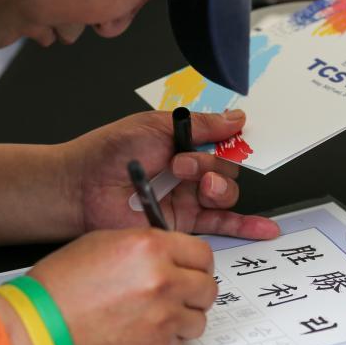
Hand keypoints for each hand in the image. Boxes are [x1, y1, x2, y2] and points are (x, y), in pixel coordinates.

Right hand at [27, 228, 217, 344]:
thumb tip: (171, 254)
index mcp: (150, 248)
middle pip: (207, 288)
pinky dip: (163, 342)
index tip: (191, 270)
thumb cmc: (60, 288)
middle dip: (193, 292)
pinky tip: (137, 334)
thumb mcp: (102, 244)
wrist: (39, 329)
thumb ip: (146, 246)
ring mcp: (163, 319)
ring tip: (150, 317)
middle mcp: (162, 281)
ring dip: (180, 319)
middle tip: (174, 296)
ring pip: (197, 321)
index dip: (196, 264)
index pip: (202, 254)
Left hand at [61, 110, 279, 239]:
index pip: (223, 142)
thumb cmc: (109, 153)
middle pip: (228, 168)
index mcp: (184, 143)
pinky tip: (263, 227)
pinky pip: (221, 224)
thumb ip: (200, 125)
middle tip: (183, 164)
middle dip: (212, 165)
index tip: (227, 139)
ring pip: (226, 193)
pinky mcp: (184, 223)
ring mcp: (188, 198)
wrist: (82, 188)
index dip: (227, 142)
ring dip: (219, 187)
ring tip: (196, 185)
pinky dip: (244, 226)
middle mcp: (189, 171)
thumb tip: (236, 117)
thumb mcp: (155, 125)